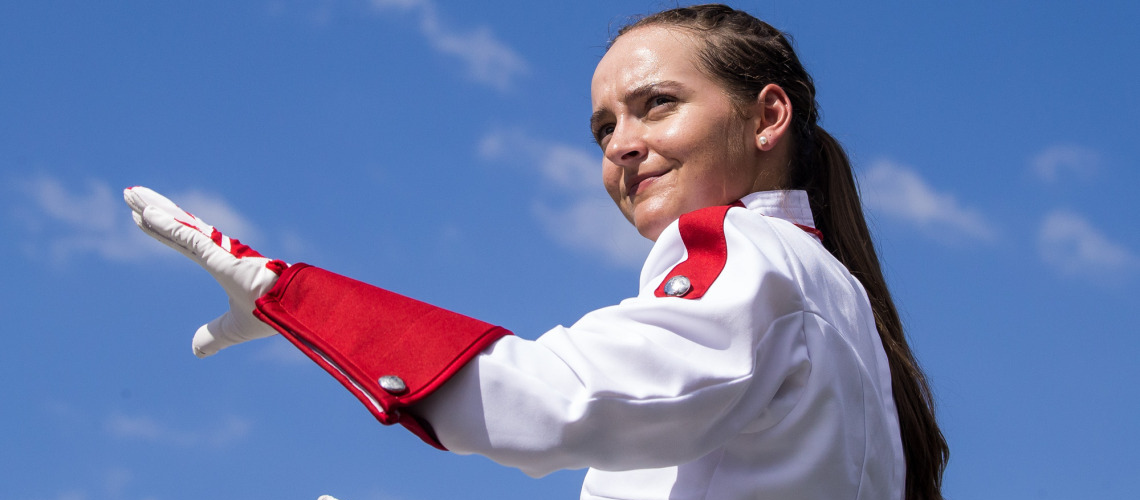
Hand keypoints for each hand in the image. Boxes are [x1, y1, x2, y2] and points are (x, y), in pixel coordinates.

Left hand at [124, 186, 287, 357]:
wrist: (295, 309)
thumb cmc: (273, 313)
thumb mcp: (234, 330)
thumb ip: (214, 336)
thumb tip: (196, 351)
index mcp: (221, 263)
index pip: (184, 242)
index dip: (163, 229)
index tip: (142, 216)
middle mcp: (218, 251)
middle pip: (178, 226)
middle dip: (154, 209)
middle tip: (131, 194)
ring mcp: (218, 251)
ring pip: (179, 225)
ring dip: (153, 208)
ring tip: (131, 193)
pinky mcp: (219, 256)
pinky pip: (186, 238)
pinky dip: (165, 226)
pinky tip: (145, 215)